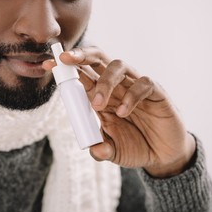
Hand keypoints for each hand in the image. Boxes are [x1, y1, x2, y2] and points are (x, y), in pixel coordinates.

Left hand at [43, 45, 195, 177]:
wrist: (163, 155)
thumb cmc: (134, 146)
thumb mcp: (113, 151)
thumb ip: (102, 149)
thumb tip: (94, 149)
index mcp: (101, 96)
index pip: (81, 75)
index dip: (66, 68)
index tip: (49, 65)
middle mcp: (116, 86)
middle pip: (98, 59)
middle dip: (81, 55)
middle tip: (67, 60)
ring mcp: (135, 86)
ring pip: (118, 66)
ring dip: (104, 82)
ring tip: (97, 106)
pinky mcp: (156, 92)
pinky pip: (143, 84)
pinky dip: (131, 96)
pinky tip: (123, 113)